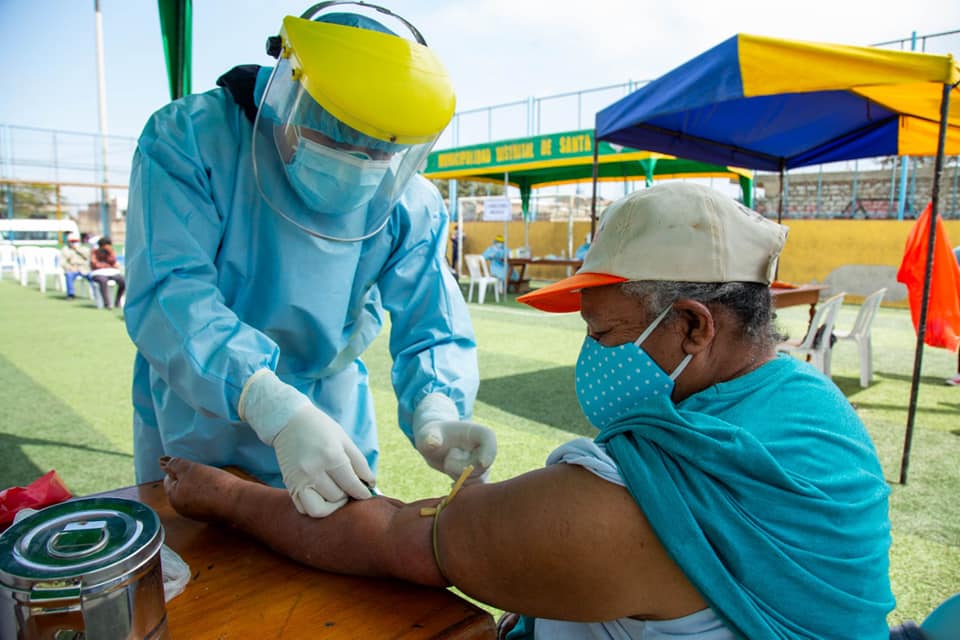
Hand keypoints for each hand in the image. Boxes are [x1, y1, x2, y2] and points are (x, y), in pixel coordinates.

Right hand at [239, 369, 374, 516]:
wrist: (288, 421)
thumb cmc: (320, 428)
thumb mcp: (344, 440)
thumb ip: (360, 464)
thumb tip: (371, 484)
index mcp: (331, 456)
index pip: (352, 485)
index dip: (362, 492)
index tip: (366, 494)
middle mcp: (313, 471)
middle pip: (337, 497)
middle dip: (347, 494)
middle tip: (349, 487)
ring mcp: (298, 480)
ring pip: (320, 510)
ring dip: (331, 505)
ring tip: (336, 494)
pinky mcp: (289, 486)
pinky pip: (304, 509)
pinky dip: (315, 507)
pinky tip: (322, 496)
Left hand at [413, 393, 496, 481]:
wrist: (434, 446)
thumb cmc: (432, 435)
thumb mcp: (427, 434)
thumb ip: (429, 437)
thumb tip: (432, 442)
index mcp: (477, 432)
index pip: (489, 439)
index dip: (489, 452)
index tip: (482, 463)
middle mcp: (485, 447)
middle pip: (482, 465)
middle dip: (461, 468)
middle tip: (447, 459)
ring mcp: (484, 462)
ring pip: (478, 479)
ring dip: (459, 478)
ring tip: (449, 465)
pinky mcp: (479, 476)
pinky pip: (477, 488)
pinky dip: (463, 488)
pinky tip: (451, 484)